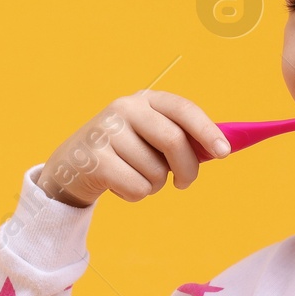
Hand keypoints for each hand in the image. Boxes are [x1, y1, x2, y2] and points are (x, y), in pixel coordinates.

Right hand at [35, 90, 229, 206]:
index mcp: (145, 100)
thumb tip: (220, 149)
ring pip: (156, 172)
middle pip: (173, 141)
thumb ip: (180, 139)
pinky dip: (135, 195)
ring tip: (134, 177)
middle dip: (187, 169)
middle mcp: (125, 109)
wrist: (71, 168)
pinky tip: (118, 186)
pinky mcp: (95, 160)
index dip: (207, 131)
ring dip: (154, 185)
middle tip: (183, 183)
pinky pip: (137, 188)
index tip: (224, 153)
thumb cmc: (122, 154)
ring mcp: (107, 132)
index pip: (183, 109)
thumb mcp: (149, 138)